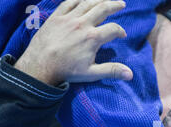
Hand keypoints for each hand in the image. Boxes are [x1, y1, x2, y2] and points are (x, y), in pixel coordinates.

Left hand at [14, 0, 132, 85]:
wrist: (40, 65)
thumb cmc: (66, 71)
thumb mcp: (91, 73)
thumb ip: (112, 71)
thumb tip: (130, 74)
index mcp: (93, 38)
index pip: (113, 29)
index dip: (120, 31)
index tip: (122, 35)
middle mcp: (82, 24)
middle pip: (103, 9)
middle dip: (114, 5)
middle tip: (121, 3)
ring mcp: (69, 18)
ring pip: (87, 2)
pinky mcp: (56, 17)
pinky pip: (69, 2)